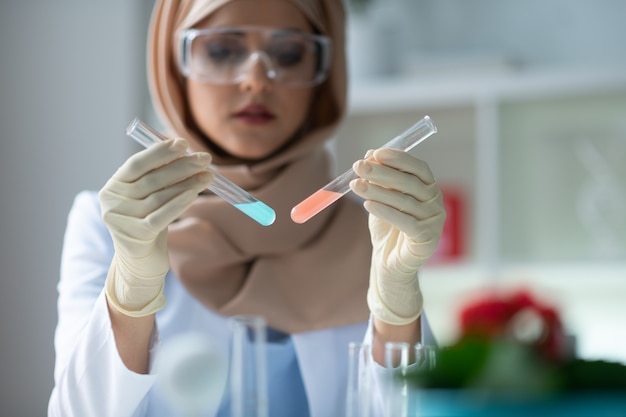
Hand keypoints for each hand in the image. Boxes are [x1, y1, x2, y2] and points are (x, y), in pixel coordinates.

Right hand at [98, 138, 213, 315]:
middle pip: (151, 179)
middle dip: (181, 166)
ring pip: (160, 197)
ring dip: (187, 184)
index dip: (160, 152)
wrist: (140, 262)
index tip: (183, 143)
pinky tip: (194, 193)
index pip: (136, 164)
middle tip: (205, 158)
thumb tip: (185, 152)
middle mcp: (112, 202)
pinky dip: (179, 203)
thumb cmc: (148, 222)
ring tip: (208, 176)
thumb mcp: (148, 197)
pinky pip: (161, 216)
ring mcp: (121, 221)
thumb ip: (158, 176)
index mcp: (113, 186)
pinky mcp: (135, 237)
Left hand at [350, 148, 444, 324]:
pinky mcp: (427, 239)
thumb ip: (379, 179)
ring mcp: (434, 221)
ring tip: (356, 185)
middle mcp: (436, 202)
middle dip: (381, 173)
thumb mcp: (381, 199)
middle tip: (358, 166)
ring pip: (404, 201)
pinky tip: (367, 205)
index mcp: (429, 188)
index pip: (418, 168)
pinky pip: (404, 221)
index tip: (376, 153)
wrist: (389, 262)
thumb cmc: (387, 228)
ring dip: (377, 191)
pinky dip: (385, 211)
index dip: (398, 159)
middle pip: (409, 183)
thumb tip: (370, 154)